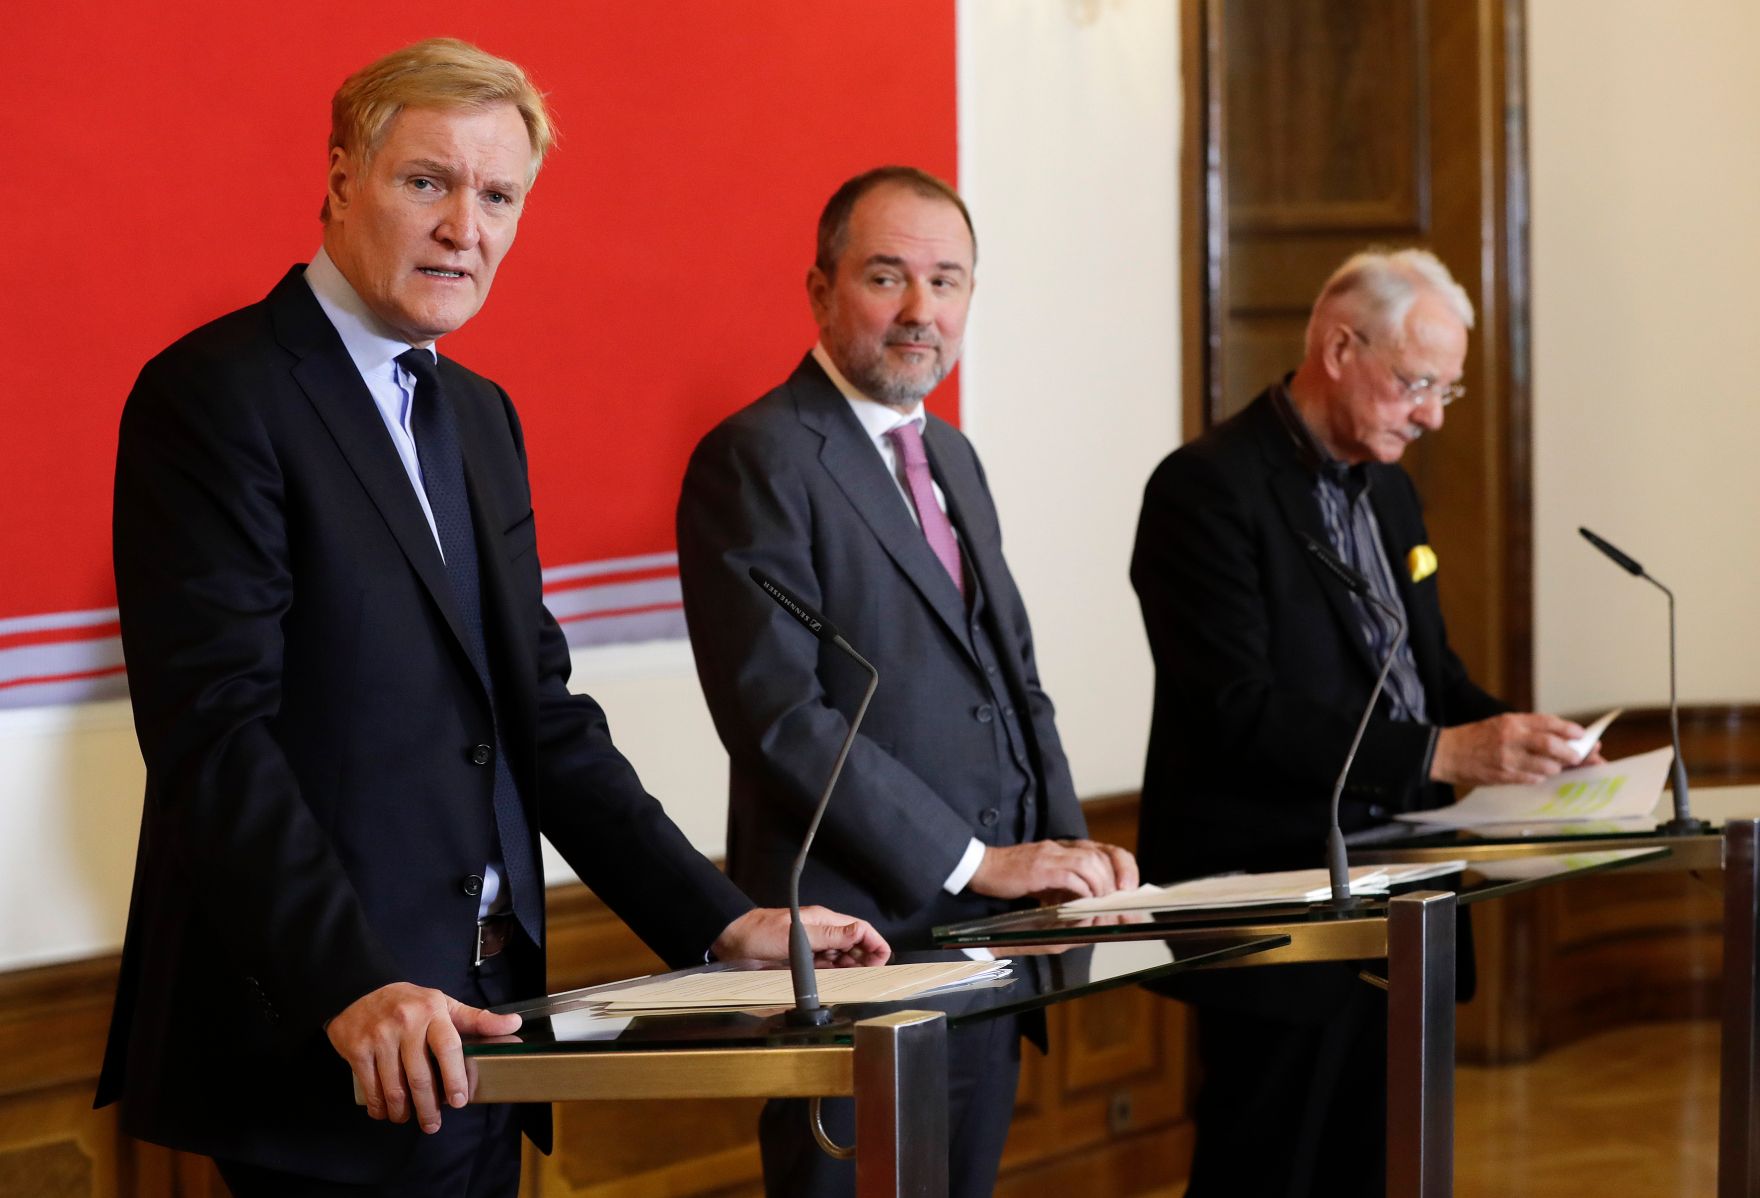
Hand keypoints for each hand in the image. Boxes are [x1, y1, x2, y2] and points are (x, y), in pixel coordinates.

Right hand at [326, 983, 520, 1132]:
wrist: (360, 990)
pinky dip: (379, 1106)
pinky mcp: (358, 1049)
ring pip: (395, 1087)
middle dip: (429, 1107)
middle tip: (433, 1124)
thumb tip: (514, 1024)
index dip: (455, 1077)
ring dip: (403, 1111)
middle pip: (421, 1076)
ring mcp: (380, 1036)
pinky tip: (386, 1112)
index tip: (460, 1100)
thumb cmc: (410, 1003)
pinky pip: (371, 1086)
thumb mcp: (444, 1004)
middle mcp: (406, 1023)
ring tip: (409, 1118)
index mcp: (433, 1011)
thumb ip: (478, 1019)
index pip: (449, 1047)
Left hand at [711, 906, 891, 966]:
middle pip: (854, 945)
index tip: (882, 960)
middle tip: (871, 976)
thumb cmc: (758, 933)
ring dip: (852, 969)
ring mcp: (813, 948)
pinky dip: (835, 976)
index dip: (874, 943)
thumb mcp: (796, 934)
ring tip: (857, 982)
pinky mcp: (803, 961)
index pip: (860, 929)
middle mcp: (822, 934)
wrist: (733, 942)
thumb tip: (858, 932)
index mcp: (824, 921)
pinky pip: (826, 968)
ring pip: (842, 958)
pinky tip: (838, 983)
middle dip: (866, 959)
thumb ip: (828, 935)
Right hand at [969, 839, 1138, 903]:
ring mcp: (1052, 855)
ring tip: (1100, 905)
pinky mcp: (1041, 867)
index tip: (1128, 888)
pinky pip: (1071, 877)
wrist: (982, 868)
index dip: (1123, 866)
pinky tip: (1082, 904)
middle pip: (1103, 855)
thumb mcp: (1047, 879)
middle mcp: (1062, 847)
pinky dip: (1082, 892)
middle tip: (1117, 902)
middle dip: (1116, 880)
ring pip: (1091, 864)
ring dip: (1101, 887)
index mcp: (1066, 848)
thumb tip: (1089, 904)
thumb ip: (1068, 886)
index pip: (1106, 849)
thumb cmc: (1012, 876)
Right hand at [1431, 712, 1590, 786]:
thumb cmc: (1475, 738)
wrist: (1446, 753)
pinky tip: (1537, 774)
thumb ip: (1527, 729)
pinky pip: (1532, 779)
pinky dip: (1540, 777)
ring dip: (1556, 768)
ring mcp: (1507, 759)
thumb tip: (1559, 737)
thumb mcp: (1500, 723)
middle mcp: (1511, 738)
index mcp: (1511, 722)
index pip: (1549, 723)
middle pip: (1551, 746)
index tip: (1581, 735)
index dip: (1569, 729)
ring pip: (1546, 766)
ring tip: (1554, 766)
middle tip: (1577, 757)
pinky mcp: (1503, 776)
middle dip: (1570, 753)